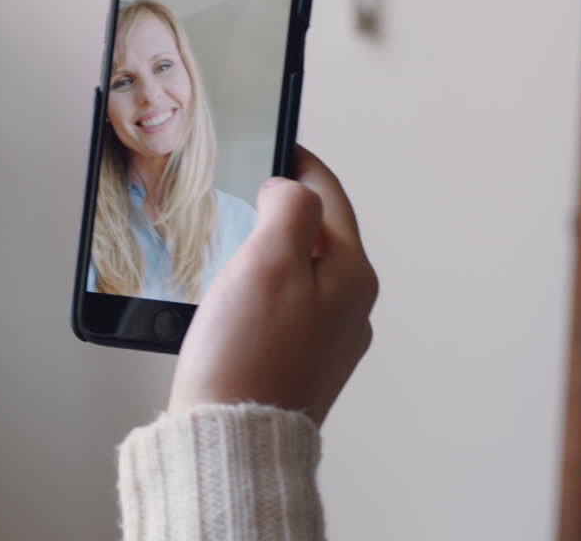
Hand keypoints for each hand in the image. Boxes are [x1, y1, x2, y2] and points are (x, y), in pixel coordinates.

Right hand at [168, 147, 377, 425]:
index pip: (329, 195)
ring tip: (232, 246)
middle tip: (245, 193)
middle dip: (283, 209)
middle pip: (317, 233)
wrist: (230, 439)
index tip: (277, 141)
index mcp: (351, 274)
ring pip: (299, 273)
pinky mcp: (298, 366)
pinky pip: (282, 310)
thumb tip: (288, 188)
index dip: (298, 161)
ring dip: (269, 252)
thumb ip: (289, 206)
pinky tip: (231, 301)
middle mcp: (349, 308)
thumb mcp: (270, 258)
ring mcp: (326, 341)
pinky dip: (259, 292)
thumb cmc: (246, 354)